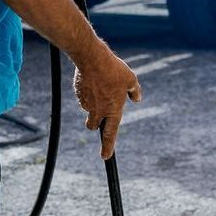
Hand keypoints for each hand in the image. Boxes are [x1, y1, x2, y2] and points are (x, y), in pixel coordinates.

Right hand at [73, 43, 141, 159]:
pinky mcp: (78, 95)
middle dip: (96, 125)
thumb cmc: (114, 69)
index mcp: (114, 110)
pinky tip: (92, 82)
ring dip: (92, 106)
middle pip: (94, 127)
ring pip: (88, 112)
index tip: (105, 156)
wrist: (92, 58)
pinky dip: (87, 95)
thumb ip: (134, 91)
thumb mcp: (130, 79)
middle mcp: (99, 110)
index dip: (108, 146)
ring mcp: (87, 104)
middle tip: (100, 116)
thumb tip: (137, 99)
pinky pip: (83, 100)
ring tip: (100, 88)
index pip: (111, 133)